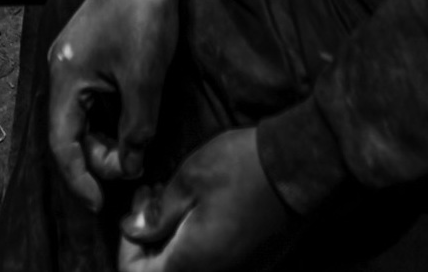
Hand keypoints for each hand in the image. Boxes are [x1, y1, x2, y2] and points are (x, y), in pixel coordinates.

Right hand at [49, 0, 185, 210]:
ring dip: (106, 137)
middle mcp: (61, 70)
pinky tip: (133, 120)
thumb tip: (131, 166)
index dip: (80, 180)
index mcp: (65, 79)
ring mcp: (74, 58)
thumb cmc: (145, 13)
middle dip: (98, 158)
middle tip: (133, 168)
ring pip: (83, 115)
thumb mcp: (145, 80)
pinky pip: (93, 97)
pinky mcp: (89, 50)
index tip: (101, 206)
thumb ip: (136, 129)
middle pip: (70, 132)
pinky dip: (110, 116)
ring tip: (136, 149)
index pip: (62, 145)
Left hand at [118, 128, 294, 271]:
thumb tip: (135, 231)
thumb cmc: (242, 167)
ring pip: (189, 267)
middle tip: (149, 199)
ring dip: (172, 240)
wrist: (300, 165)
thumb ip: (158, 215)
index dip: (128, 248)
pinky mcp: (256, 262)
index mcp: (193, 263)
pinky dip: (197, 242)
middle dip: (149, 240)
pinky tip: (197, 208)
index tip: (133, 216)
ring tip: (171, 198)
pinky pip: (214, 262)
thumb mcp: (189, 181)